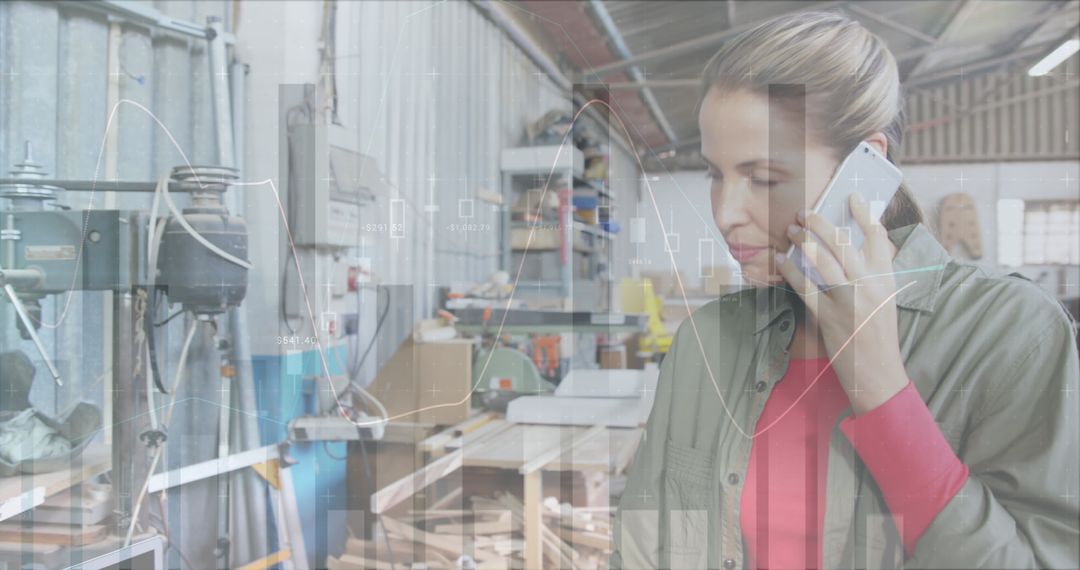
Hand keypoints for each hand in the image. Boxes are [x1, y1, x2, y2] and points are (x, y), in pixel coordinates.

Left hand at [773, 193, 909, 414]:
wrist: (877, 371)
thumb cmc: (879, 332)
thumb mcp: (886, 297)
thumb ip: (875, 270)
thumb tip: (859, 240)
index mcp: (886, 279)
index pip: (878, 237)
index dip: (865, 213)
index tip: (852, 195)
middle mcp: (869, 286)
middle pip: (843, 244)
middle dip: (820, 224)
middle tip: (804, 212)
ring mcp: (848, 301)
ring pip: (822, 261)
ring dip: (803, 242)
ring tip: (791, 230)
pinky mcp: (828, 317)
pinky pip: (804, 287)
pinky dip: (790, 270)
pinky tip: (780, 259)